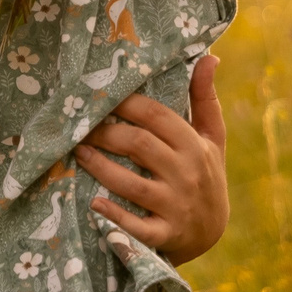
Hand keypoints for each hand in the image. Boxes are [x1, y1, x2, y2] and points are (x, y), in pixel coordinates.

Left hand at [76, 55, 229, 263]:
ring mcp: (175, 206)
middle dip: (105, 133)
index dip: (125, 102)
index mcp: (193, 145)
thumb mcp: (211, 138)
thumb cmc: (205, 174)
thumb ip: (204, 99)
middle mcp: (186, 174)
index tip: (99, 94)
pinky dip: (115, 217)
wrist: (213, 232)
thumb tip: (209, 57)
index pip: (156, 116)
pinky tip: (93, 204)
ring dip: (100, 168)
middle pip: (139, 145)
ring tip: (78, 153)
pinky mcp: (166, 235)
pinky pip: (137, 227)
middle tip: (80, 126)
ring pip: (132, 184)